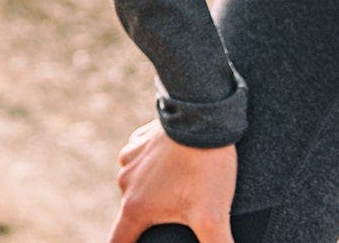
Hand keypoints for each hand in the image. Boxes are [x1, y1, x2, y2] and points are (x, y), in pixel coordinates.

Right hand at [108, 117, 237, 242]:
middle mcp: (125, 184)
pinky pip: (142, 163)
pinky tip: (176, 167)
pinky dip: (154, 169)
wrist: (202, 116)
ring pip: (137, 187)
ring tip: (182, 192)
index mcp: (136, 208)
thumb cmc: (205, 168)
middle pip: (132, 215)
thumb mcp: (213, 216)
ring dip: (152, 194)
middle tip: (175, 219)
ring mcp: (129, 160)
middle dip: (148, 223)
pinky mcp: (139, 141)